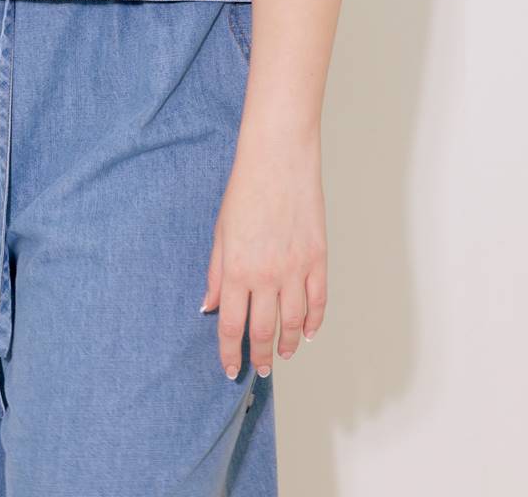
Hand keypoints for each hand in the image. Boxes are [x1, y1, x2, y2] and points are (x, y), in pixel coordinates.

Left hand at [201, 132, 326, 377]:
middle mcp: (266, 276)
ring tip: (284, 353)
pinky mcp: (317, 258)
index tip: (231, 367)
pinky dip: (314, 322)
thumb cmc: (245, 189)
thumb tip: (209, 305)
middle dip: (261, 356)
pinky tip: (309, 331)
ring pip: (294, 323)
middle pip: (263, 331)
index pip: (231, 326)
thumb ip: (216, 273)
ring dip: (289, 344)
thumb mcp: (220, 232)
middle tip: (261, 368)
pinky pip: (318, 301)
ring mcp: (295, 269)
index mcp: (236, 270)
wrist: (278, 159)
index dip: (230, 353)